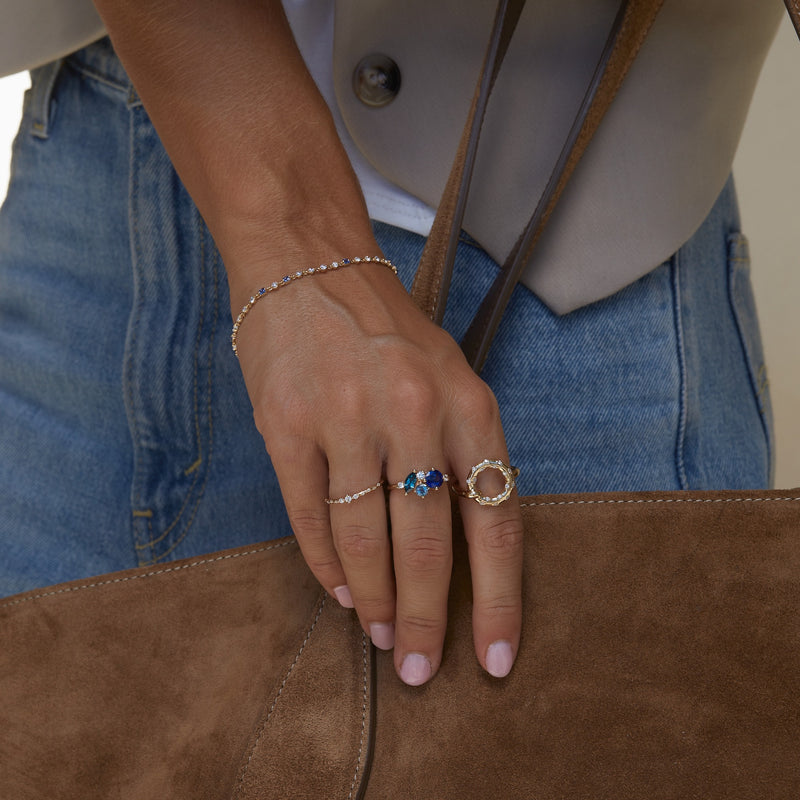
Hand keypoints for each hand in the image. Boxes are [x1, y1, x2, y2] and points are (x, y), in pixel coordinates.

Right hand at [235, 259, 523, 684]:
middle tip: (418, 669)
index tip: (495, 660)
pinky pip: (309, 516)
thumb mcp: (450, 376)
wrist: (309, 264)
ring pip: (363, 540)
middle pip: (425, 546)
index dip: (498, 601)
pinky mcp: (286, 424)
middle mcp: (412, 412)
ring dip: (373, 599)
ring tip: (377, 634)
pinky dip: (325, 565)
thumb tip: (458, 553)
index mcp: (468, 404)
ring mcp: (346, 417)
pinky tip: (339, 591)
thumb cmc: (388, 330)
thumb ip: (461, 453)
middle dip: (423, 621)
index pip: (495, 522)